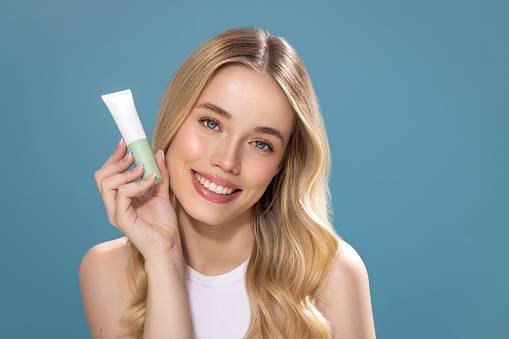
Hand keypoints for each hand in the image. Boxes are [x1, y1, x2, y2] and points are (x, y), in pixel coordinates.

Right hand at [94, 139, 180, 261]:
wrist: (169, 246)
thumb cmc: (164, 224)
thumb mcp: (162, 193)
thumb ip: (159, 174)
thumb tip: (158, 152)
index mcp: (119, 198)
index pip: (108, 173)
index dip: (115, 157)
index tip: (126, 143)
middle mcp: (113, 205)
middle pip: (101, 176)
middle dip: (117, 161)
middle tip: (134, 155)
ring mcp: (115, 212)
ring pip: (107, 184)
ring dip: (127, 172)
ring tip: (144, 169)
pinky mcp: (122, 219)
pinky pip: (123, 194)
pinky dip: (138, 184)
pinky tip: (152, 180)